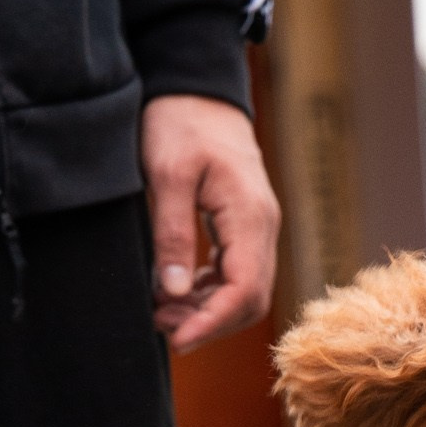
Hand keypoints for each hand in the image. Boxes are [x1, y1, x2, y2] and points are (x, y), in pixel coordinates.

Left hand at [140, 93, 280, 350]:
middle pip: (251, 300)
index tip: (176, 339)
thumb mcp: (167, 174)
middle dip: (209, 323)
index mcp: (249, 215)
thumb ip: (172, 235)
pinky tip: (175, 291)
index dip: (212, 322)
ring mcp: (258, 228)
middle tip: (162, 327)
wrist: (196, 87)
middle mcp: (263, 227)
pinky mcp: (244, 227)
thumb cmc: (180, 121)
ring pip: (244, 292)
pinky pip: (236, 274)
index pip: (245, 290)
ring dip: (207, 311)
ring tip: (162, 313)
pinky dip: (208, 292)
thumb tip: (176, 293)